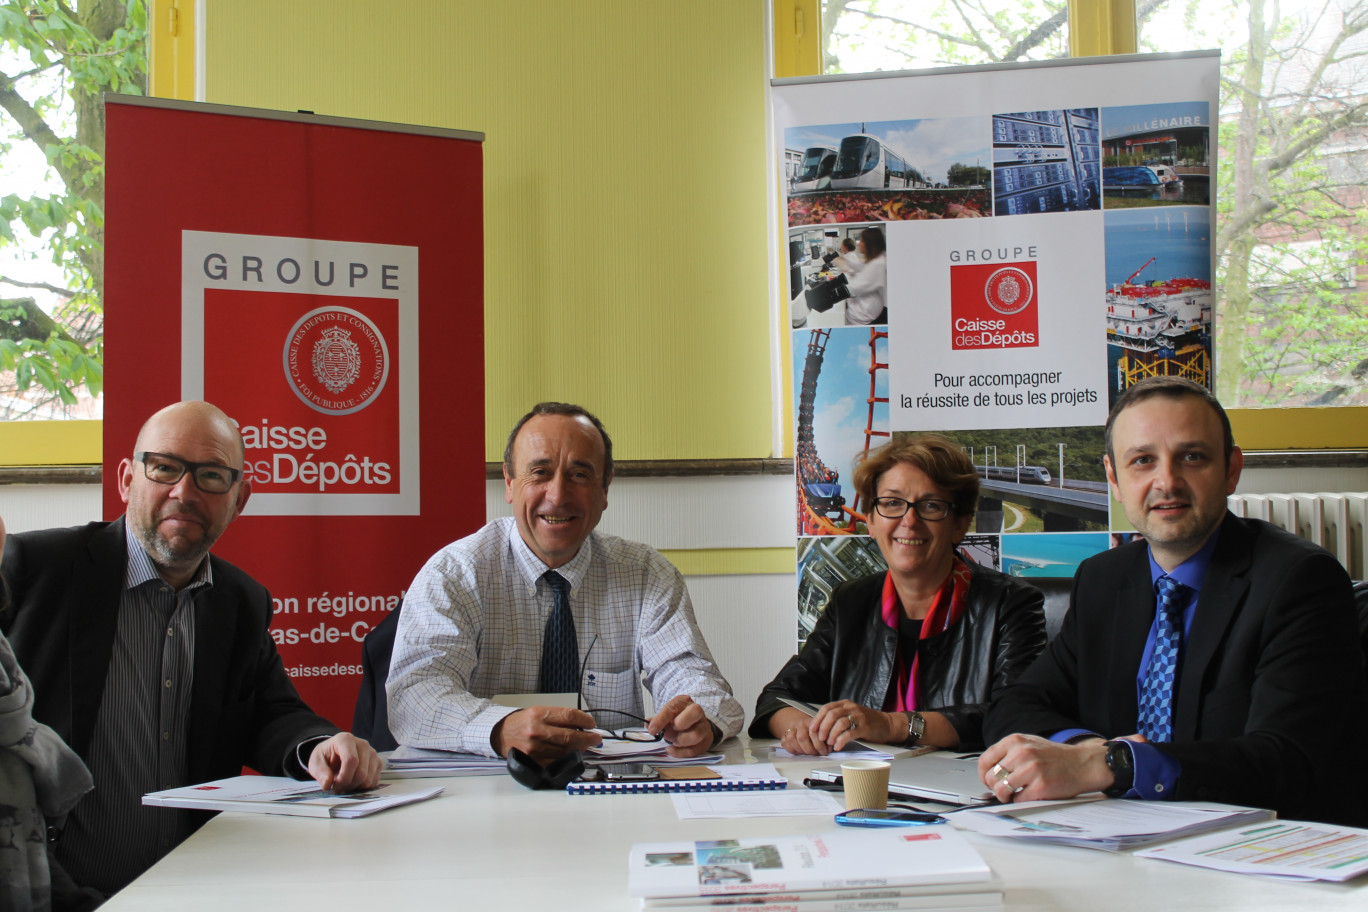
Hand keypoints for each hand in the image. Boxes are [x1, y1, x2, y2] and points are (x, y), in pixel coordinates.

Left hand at [308, 732, 383, 791]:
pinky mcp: (377, 762)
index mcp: (346, 739)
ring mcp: (372, 753)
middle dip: (348, 785)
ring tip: (344, 784)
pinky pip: (374, 781)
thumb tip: (327, 784)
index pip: (351, 760)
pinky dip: (363, 786)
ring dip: (355, 787)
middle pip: (361, 772)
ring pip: (368, 779)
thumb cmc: (326, 756)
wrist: (335, 753)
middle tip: (337, 788)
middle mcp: (363, 744)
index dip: (343, 777)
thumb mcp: (315, 762)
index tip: (334, 785)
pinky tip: (353, 783)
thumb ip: (320, 772)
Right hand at [491, 706, 602, 762]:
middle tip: (596, 738)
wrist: (500, 734)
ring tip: (586, 746)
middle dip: (588, 738)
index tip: (592, 724)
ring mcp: (535, 748)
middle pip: (570, 735)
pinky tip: (573, 754)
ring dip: (580, 749)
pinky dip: (568, 758)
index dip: (585, 720)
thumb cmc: (522, 723)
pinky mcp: (534, 761)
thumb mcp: (539, 712)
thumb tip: (583, 725)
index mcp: (539, 715)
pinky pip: (557, 761)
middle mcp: (536, 731)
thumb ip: (559, 718)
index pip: (569, 715)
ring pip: (565, 750)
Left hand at [649, 695, 715, 757]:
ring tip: (673, 740)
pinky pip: (694, 750)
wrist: (695, 723)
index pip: (673, 708)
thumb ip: (658, 720)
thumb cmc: (678, 718)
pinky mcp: (706, 740)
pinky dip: (680, 753)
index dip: (661, 719)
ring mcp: (704, 726)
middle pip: (695, 712)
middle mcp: (697, 712)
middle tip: (669, 732)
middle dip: (679, 724)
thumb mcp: (667, 715)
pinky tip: (672, 749)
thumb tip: (649, 724)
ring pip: (695, 735)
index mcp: (684, 702)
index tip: (652, 730)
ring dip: (680, 741)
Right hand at [769, 707, 824, 755]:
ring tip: (809, 753)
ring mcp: (791, 730)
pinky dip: (793, 750)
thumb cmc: (816, 731)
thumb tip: (833, 746)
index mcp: (811, 722)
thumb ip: (827, 737)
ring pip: (792, 740)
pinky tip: (801, 752)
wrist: (802, 725)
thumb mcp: (824, 731)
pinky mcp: (784, 736)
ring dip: (801, 750)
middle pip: (802, 738)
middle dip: (811, 750)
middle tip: (817, 754)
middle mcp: (800, 724)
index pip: (814, 732)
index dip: (819, 744)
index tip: (825, 751)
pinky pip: (786, 744)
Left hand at [809, 700, 895, 751]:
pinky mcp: (865, 727)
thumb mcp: (851, 715)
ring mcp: (859, 717)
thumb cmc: (867, 722)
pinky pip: (849, 733)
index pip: (827, 708)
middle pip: (831, 715)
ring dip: (832, 735)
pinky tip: (838, 746)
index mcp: (846, 704)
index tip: (812, 728)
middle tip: (820, 737)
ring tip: (830, 743)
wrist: (887, 724)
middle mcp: (852, 708)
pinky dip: (841, 741)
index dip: (818, 718)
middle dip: (823, 727)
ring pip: (839, 723)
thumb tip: (820, 727)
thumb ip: (838, 718)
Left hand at [977, 733, 1111, 803]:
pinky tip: (1027, 796)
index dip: (983, 774)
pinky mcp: (1040, 787)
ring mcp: (1031, 770)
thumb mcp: (1030, 744)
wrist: (1083, 764)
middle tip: (1003, 790)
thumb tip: (989, 772)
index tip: (988, 780)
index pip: (985, 760)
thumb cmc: (1056, 756)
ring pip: (1001, 790)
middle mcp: (1021, 753)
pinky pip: (1018, 800)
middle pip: (991, 777)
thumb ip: (1009, 753)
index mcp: (1015, 741)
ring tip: (1013, 795)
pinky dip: (1020, 801)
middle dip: (994, 787)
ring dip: (1004, 796)